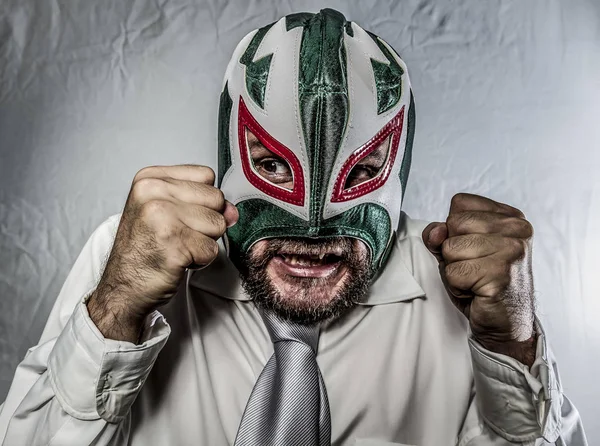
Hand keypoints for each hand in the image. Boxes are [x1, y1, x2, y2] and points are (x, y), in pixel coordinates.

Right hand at [87, 165, 238, 342]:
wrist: (123, 286)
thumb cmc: (145, 248)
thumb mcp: (167, 212)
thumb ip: (203, 203)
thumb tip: (233, 212)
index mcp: (150, 179)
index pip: (206, 175)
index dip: (203, 199)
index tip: (180, 214)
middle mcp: (153, 193)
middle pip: (216, 198)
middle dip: (206, 221)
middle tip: (178, 235)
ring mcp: (162, 218)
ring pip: (218, 224)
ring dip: (204, 242)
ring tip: (178, 247)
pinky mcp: (174, 245)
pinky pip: (212, 249)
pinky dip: (200, 260)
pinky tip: (178, 260)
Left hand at [422, 193, 535, 365]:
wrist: (506, 323)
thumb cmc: (482, 283)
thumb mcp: (457, 251)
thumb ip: (441, 234)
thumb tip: (436, 231)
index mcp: (510, 217)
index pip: (460, 203)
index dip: (454, 229)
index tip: (473, 250)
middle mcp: (517, 229)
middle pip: (454, 223)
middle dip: (453, 251)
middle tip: (474, 268)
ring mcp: (512, 252)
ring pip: (451, 249)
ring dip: (455, 270)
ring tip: (476, 280)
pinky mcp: (500, 275)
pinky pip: (454, 273)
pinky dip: (458, 286)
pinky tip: (477, 292)